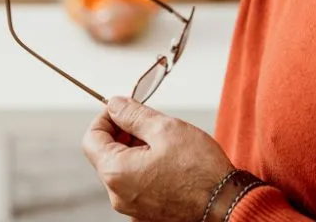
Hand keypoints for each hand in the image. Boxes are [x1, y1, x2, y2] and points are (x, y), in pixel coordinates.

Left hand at [83, 96, 233, 221]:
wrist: (224, 203)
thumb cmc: (199, 169)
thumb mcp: (165, 128)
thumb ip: (133, 114)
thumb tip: (115, 104)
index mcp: (116, 172)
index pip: (91, 138)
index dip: (105, 117)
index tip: (123, 108)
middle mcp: (117, 194)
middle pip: (105, 155)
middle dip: (122, 133)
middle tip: (148, 121)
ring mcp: (131, 207)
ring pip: (122, 169)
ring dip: (135, 150)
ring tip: (163, 142)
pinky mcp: (146, 212)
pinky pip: (135, 184)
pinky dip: (144, 168)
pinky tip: (168, 161)